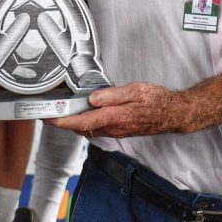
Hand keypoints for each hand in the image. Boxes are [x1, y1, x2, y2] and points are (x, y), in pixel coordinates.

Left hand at [46, 82, 188, 137]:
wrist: (173, 114)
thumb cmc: (157, 101)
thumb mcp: (136, 90)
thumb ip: (113, 95)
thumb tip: (92, 98)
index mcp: (116, 117)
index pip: (83, 121)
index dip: (64, 121)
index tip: (49, 118)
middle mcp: (114, 128)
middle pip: (82, 128)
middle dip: (64, 123)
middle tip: (49, 112)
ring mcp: (116, 131)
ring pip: (89, 130)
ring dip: (74, 123)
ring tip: (62, 112)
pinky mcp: (120, 130)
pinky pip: (98, 129)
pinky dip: (86, 123)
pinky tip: (85, 114)